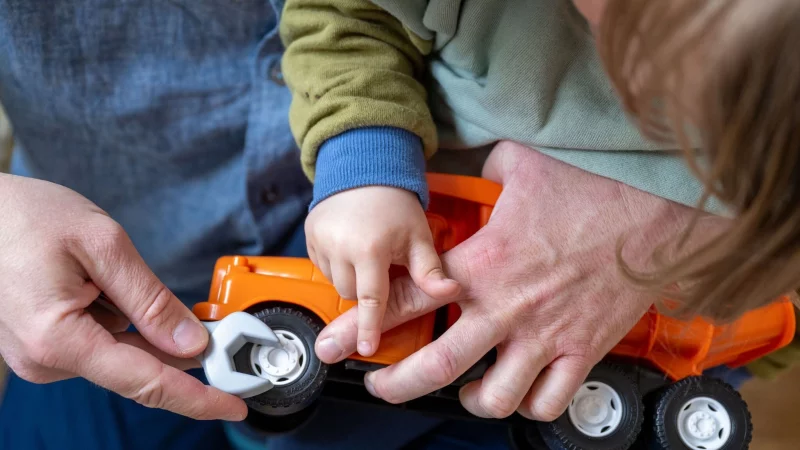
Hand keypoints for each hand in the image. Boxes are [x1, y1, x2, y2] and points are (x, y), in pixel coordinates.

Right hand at [0, 174, 245, 420]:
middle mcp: (46, 359)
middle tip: (207, 318)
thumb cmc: (23, 218)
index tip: (232, 404)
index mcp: (59, 339)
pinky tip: (104, 283)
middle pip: (137, 368)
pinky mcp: (43, 343)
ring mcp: (42, 354)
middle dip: (178, 348)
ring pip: (120, 352)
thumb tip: (190, 341)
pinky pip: (99, 340)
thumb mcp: (103, 245)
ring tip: (116, 274)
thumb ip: (150, 299)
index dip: (196, 396)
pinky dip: (120, 319)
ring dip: (142, 325)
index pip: (145, 382)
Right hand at [305, 186, 459, 356]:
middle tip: (382, 268)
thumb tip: (451, 292)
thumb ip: (430, 270)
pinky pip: (321, 266)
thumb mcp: (419, 235)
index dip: (370, 327)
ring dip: (351, 278)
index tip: (367, 348)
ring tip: (367, 254)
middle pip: (351, 294)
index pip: (371, 299)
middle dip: (367, 290)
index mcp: (369, 249)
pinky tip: (351, 248)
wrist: (364, 167)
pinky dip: (336, 265)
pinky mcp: (309, 236)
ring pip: (335, 282)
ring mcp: (320, 241)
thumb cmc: (395, 202)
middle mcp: (339, 247)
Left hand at [313, 142, 727, 419]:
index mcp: (482, 264)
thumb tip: (475, 160)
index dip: (360, 326)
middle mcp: (507, 308)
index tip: (337, 344)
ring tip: (462, 391)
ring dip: (470, 401)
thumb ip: (485, 166)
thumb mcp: (523, 163)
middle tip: (379, 387)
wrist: (656, 214)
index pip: (407, 301)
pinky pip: (550, 402)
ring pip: (494, 396)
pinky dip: (530, 407)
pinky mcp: (582, 351)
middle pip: (437, 364)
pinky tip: (520, 393)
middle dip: (397, 385)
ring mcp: (545, 336)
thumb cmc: (591, 189)